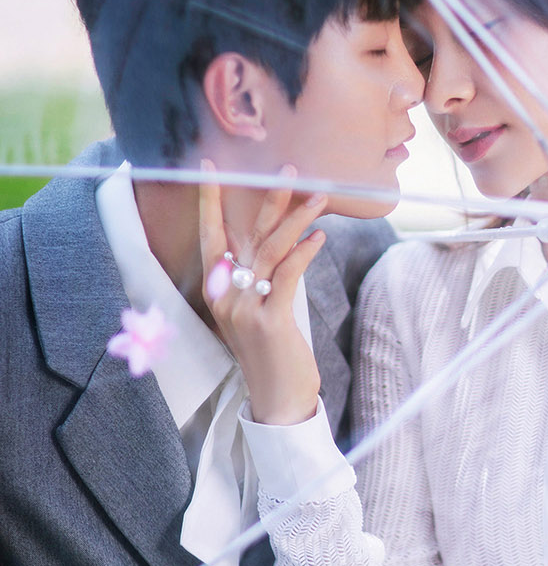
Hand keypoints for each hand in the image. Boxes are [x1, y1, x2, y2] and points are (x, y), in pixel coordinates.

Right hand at [200, 164, 327, 424]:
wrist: (277, 399)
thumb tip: (277, 237)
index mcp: (216, 290)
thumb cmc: (271, 352)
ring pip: (271, 249)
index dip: (211, 200)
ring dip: (297, 218)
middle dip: (269, 198)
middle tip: (289, 168)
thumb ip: (257, 276)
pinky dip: (304, 252)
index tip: (211, 166)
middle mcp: (225, 295)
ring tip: (319, 195)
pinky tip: (319, 237)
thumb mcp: (255, 310)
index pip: (210, 235)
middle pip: (247, 234)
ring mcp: (244, 308)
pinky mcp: (269, 321)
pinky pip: (287, 275)